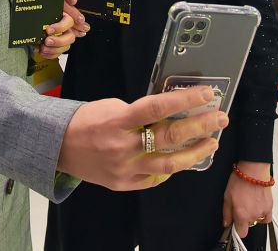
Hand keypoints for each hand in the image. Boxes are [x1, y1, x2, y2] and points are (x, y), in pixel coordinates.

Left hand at [39, 0, 88, 58]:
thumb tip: (74, 1)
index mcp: (66, 11)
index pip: (70, 22)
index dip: (62, 27)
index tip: (50, 29)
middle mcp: (62, 23)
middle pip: (70, 37)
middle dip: (60, 40)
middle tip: (47, 39)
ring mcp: (56, 33)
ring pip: (64, 47)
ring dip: (55, 49)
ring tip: (43, 46)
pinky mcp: (48, 40)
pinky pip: (56, 52)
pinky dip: (50, 54)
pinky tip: (41, 51)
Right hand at [57, 87, 228, 190]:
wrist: (58, 147)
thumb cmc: (86, 121)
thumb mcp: (111, 106)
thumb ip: (139, 112)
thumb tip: (169, 110)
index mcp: (118, 120)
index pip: (157, 108)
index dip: (185, 100)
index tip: (207, 94)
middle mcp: (123, 146)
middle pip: (170, 136)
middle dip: (200, 126)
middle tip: (219, 118)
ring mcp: (124, 168)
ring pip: (169, 164)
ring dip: (195, 153)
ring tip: (211, 143)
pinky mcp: (123, 184)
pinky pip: (155, 178)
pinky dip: (171, 168)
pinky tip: (184, 160)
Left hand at [224, 161, 273, 238]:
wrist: (253, 171)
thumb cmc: (240, 181)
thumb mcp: (227, 196)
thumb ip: (227, 213)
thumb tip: (226, 223)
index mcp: (242, 215)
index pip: (241, 233)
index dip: (237, 229)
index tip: (235, 224)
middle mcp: (253, 216)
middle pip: (248, 225)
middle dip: (244, 219)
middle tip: (241, 206)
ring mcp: (262, 212)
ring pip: (256, 220)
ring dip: (253, 215)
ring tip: (249, 203)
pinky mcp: (270, 207)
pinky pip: (266, 218)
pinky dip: (263, 215)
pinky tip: (258, 207)